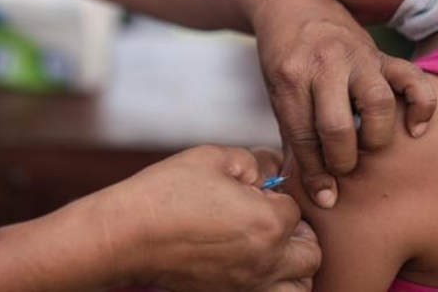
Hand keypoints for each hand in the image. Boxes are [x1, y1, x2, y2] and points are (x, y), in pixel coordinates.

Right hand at [92, 145, 318, 291]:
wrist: (127, 235)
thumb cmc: (166, 192)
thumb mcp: (214, 158)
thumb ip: (255, 160)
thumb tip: (273, 167)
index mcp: (267, 223)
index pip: (297, 208)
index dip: (276, 193)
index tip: (252, 188)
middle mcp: (265, 261)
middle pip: (311, 252)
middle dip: (298, 232)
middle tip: (270, 216)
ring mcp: (247, 285)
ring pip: (299, 285)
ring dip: (293, 264)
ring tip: (269, 245)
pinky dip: (272, 283)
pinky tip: (249, 262)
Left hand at [249, 0, 436, 208]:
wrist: (291, 1)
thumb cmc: (282, 56)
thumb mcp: (277, 92)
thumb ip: (293, 135)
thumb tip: (304, 187)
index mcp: (290, 78)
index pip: (304, 136)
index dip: (315, 173)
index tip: (327, 198)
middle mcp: (324, 65)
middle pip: (338, 125)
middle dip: (343, 160)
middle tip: (344, 169)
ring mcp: (355, 56)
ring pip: (377, 103)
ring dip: (376, 136)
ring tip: (369, 147)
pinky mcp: (380, 52)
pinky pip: (412, 78)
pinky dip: (421, 105)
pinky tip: (414, 128)